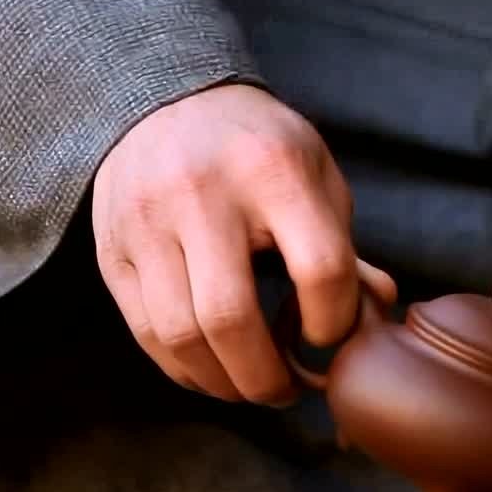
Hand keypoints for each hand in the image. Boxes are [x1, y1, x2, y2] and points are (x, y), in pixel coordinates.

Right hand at [92, 83, 391, 404]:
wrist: (165, 99)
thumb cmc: (258, 147)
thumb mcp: (316, 172)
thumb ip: (346, 245)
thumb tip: (379, 310)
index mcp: (273, 170)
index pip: (318, 269)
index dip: (334, 321)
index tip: (331, 334)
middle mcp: (202, 195)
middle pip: (231, 317)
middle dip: (267, 377)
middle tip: (287, 391)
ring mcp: (147, 223)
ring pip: (181, 335)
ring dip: (223, 383)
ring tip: (251, 386)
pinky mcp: (112, 250)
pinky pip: (146, 332)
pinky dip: (184, 369)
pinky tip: (212, 371)